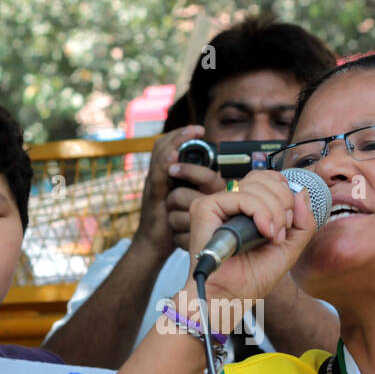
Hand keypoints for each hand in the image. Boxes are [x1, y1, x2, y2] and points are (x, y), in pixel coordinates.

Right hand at [135, 126, 219, 256]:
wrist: (155, 244)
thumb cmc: (174, 223)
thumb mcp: (188, 201)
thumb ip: (199, 188)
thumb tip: (222, 174)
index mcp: (166, 175)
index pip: (170, 147)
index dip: (182, 136)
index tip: (200, 130)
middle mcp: (158, 176)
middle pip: (164, 146)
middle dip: (181, 135)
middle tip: (196, 129)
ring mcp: (154, 185)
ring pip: (159, 156)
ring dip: (175, 143)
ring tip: (189, 134)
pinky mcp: (152, 197)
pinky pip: (157, 176)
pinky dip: (165, 164)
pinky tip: (174, 159)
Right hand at [180, 169, 317, 319]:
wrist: (232, 297)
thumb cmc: (252, 278)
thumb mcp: (290, 247)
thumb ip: (303, 221)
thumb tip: (301, 192)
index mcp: (247, 207)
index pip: (269, 178)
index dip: (286, 193)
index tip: (289, 223)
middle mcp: (231, 202)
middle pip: (265, 177)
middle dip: (284, 203)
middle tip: (282, 231)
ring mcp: (217, 203)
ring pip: (256, 186)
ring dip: (275, 211)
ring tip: (272, 236)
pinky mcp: (205, 208)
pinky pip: (242, 196)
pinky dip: (260, 212)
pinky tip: (264, 232)